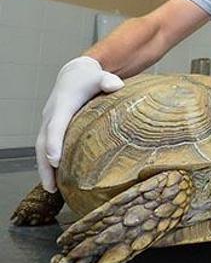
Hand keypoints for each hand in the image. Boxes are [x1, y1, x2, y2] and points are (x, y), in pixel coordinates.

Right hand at [36, 56, 123, 191]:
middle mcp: (51, 115)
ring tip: (52, 188)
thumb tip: (116, 85)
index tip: (55, 160)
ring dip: (44, 168)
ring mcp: (49, 122)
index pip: (56, 125)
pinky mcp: (51, 127)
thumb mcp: (100, 76)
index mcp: (63, 105)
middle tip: (51, 185)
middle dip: (45, 165)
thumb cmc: (89, 78)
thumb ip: (108, 80)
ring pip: (41, 148)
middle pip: (43, 142)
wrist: (74, 74)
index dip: (54, 142)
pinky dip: (47, 163)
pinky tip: (56, 179)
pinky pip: (46, 147)